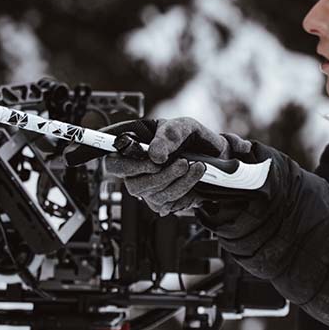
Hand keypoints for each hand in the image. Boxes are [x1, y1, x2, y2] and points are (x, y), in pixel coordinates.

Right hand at [105, 117, 241, 214]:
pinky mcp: (165, 203)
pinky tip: (196, 175)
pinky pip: (171, 202)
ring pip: (155, 195)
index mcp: (132, 152)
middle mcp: (136, 174)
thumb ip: (168, 135)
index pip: (113, 164)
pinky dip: (187, 187)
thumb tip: (155, 154)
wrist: (214, 153)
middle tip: (183, 162)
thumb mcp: (183, 126)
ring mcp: (149, 191)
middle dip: (162, 176)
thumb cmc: (191, 138)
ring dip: (180, 181)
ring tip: (198, 166)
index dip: (128, 166)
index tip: (155, 161)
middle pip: (134, 186)